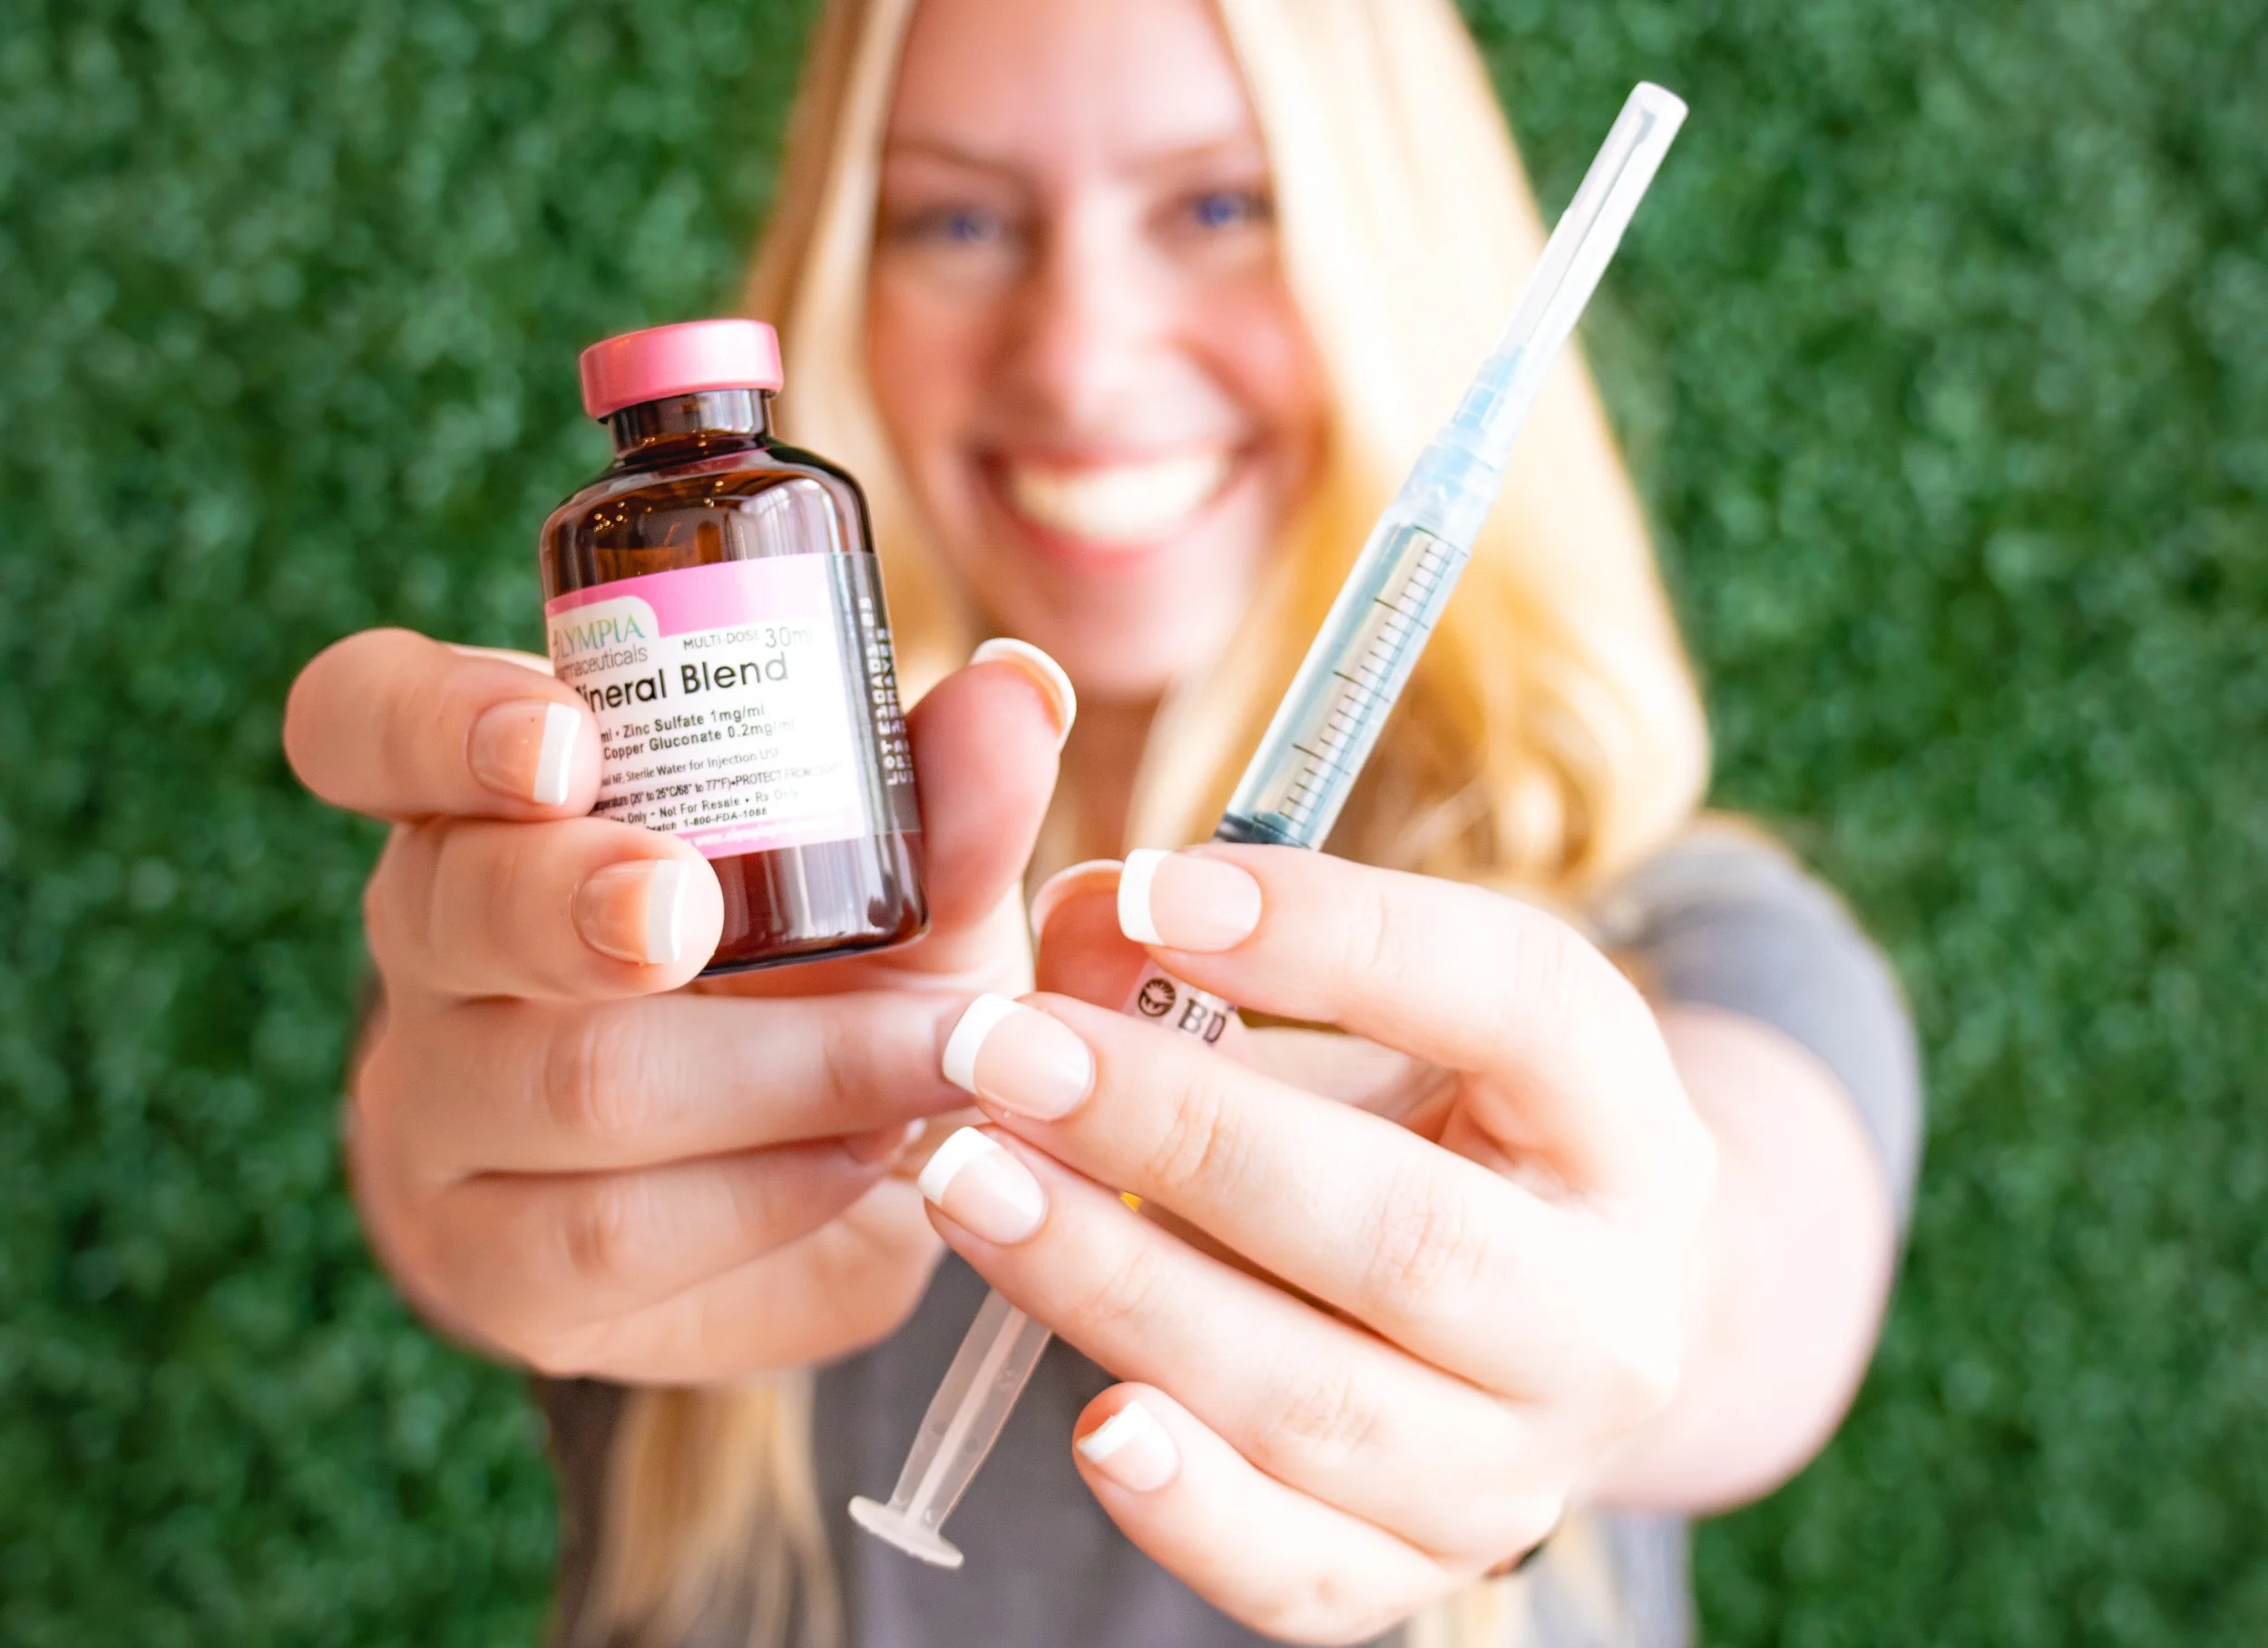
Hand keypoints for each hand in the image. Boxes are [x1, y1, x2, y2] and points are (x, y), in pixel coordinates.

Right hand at [282, 628, 1066, 1380]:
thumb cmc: (832, 984)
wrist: (807, 1195)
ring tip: (928, 1062)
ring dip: (780, 1071)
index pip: (372, 718)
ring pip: (564, 1082)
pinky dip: (772, 1188)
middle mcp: (437, 935)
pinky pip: (612, 1228)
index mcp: (498, 795)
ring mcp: (443, 1107)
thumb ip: (947, 795)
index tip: (560, 741)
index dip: (443, 722)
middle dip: (582, 902)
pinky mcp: (496, 1260)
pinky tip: (867, 1162)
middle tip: (688, 912)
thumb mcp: (899, 882)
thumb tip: (1020, 687)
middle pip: (452, 903)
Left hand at [914, 847, 1715, 1643]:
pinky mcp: (1421, 1572)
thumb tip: (1081, 920)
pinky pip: (1304, 1571)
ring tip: (972, 1181)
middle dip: (1182, 1131)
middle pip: (1406, 1233)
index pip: (1516, 1003)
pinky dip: (1193, 1510)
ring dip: (1125, 1288)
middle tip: (1006, 1049)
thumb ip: (1214, 954)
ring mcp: (1523, 1468)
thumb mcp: (1368, 1019)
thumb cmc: (1427, 1133)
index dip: (1336, 939)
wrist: (1539, 1334)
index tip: (1153, 889)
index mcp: (1622, 1123)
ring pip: (1322, 1401)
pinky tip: (1092, 1424)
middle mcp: (1605, 1314)